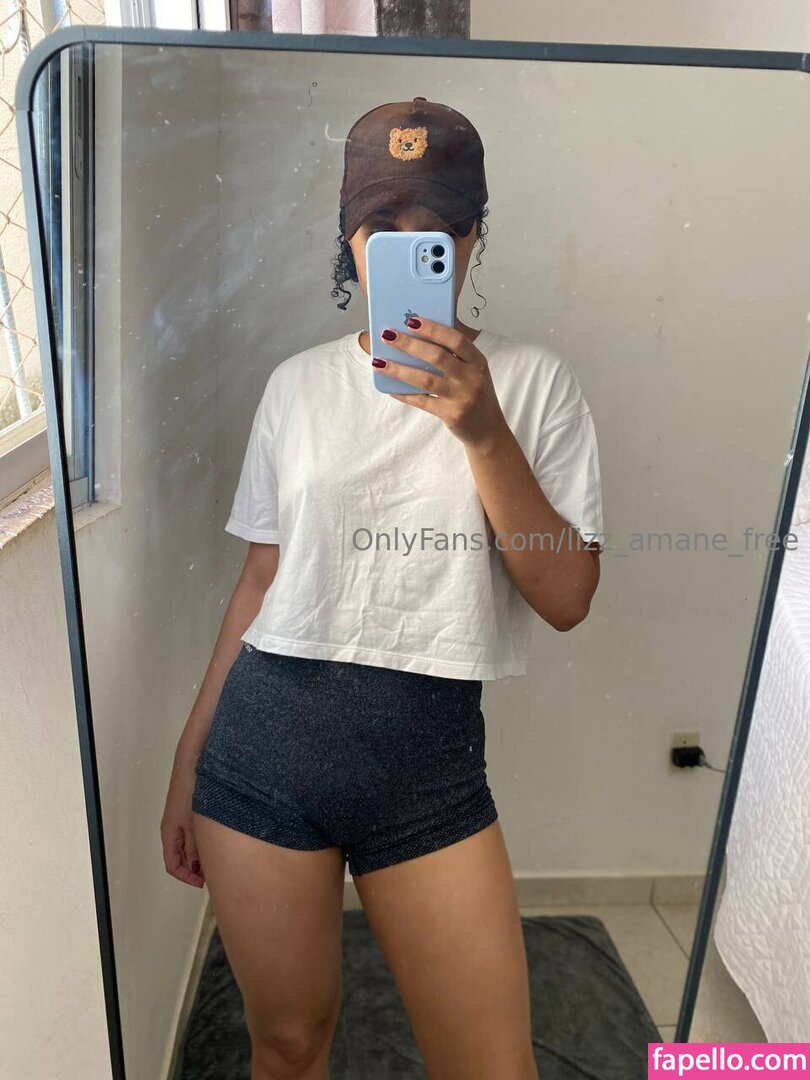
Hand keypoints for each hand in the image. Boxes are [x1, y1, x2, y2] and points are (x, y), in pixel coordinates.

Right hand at [160, 758, 204, 887]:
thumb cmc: (191, 792)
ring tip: (216, 860)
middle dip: (194, 869)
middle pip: (180, 857)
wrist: (192, 765)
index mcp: (169, 834)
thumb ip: (194, 845)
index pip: (173, 865)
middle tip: (213, 873)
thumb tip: (196, 865)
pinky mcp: (188, 812)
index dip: (187, 877)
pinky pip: (192, 835)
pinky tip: (215, 842)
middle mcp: (173, 829)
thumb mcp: (194, 823)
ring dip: (199, 856)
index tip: (204, 882)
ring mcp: (180, 821)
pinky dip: (201, 843)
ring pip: (187, 846)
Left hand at [374, 316, 508, 446]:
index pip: (456, 339)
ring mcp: (462, 397)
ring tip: (379, 362)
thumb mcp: (473, 371)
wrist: (488, 429)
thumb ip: (454, 355)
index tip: (411, 321)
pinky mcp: (451, 415)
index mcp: (478, 361)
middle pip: (437, 357)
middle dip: (409, 344)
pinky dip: (404, 394)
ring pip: (425, 380)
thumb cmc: (474, 393)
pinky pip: (422, 402)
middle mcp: (472, 377)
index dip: (433, 329)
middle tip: (387, 335)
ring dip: (399, 370)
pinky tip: (390, 389)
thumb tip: (417, 335)